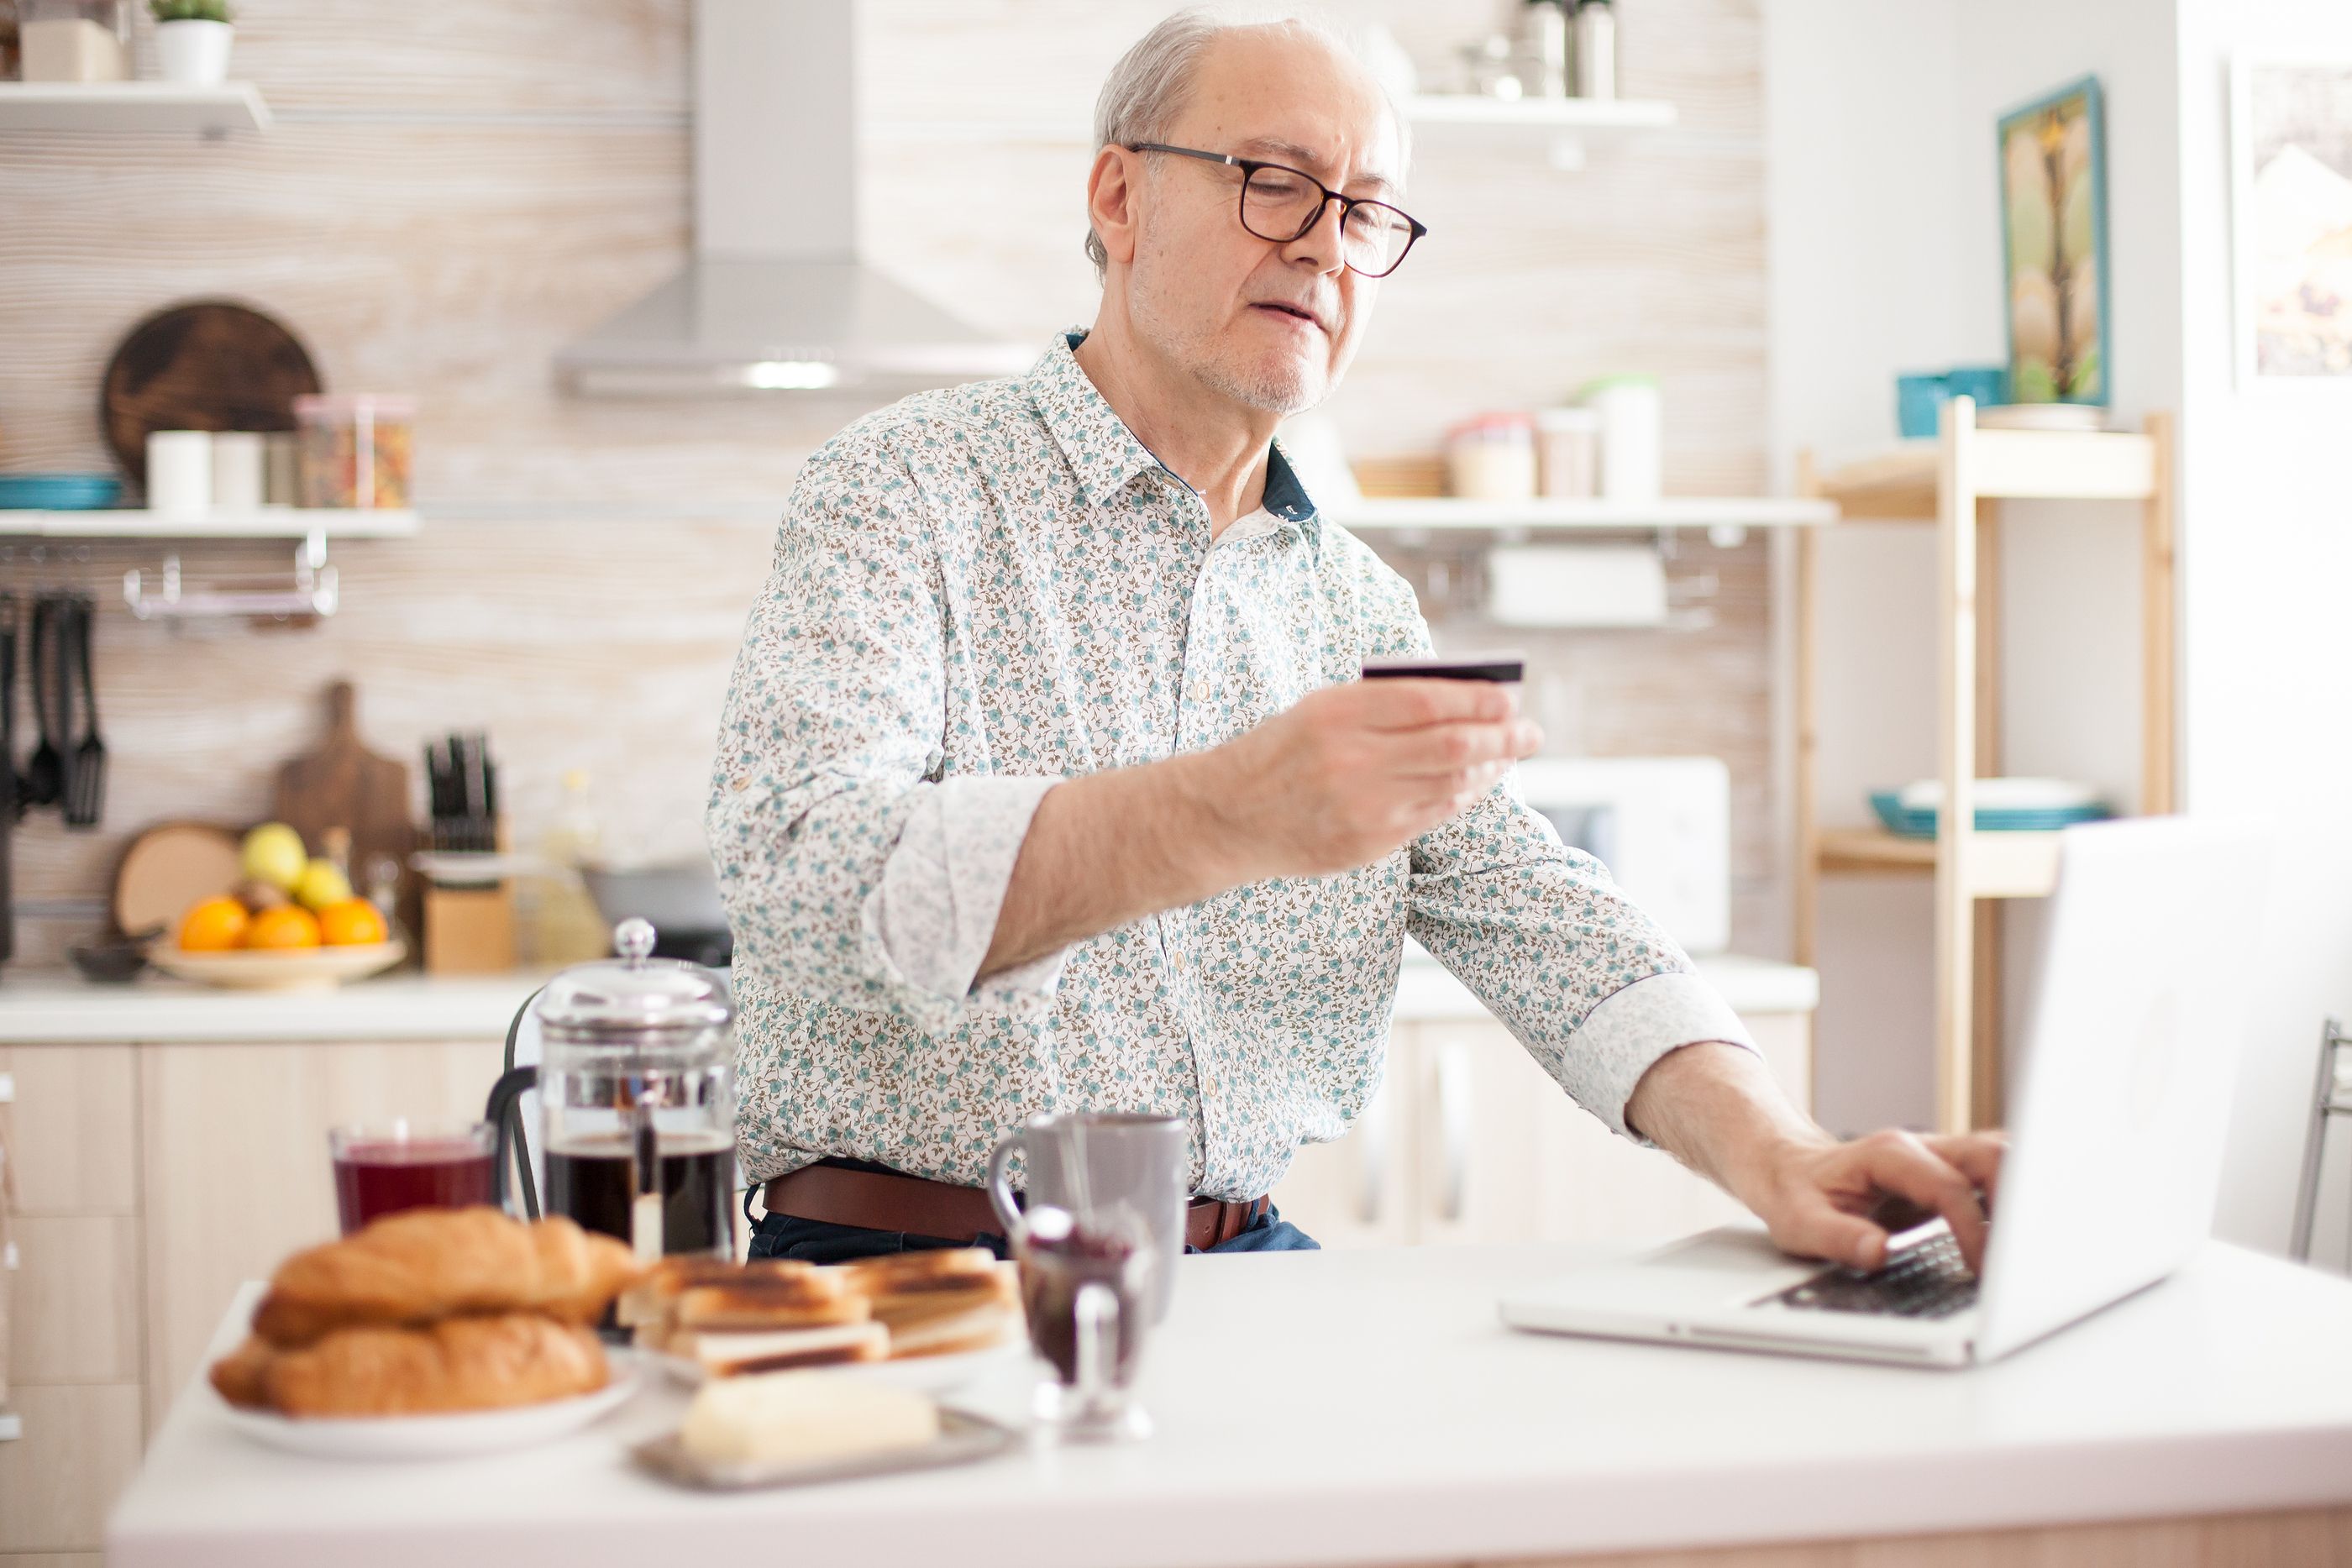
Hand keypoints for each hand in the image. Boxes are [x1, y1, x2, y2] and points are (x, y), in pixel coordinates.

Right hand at [1200, 678, 1541, 879]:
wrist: (1225, 816)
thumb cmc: (1280, 751)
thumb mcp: (1319, 709)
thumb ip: (1383, 703)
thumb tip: (1462, 698)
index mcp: (1337, 714)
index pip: (1428, 702)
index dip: (1479, 698)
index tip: (1510, 695)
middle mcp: (1352, 761)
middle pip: (1453, 747)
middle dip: (1503, 737)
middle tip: (1530, 731)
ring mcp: (1361, 808)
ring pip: (1451, 786)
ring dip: (1490, 769)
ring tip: (1507, 755)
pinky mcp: (1367, 843)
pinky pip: (1433, 817)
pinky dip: (1463, 797)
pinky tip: (1476, 784)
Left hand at [1750, 1128, 2006, 1274]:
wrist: (1786, 1165)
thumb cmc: (1794, 1192)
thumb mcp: (1798, 1222)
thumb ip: (1837, 1237)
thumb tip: (1879, 1252)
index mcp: (1888, 1155)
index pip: (1948, 1186)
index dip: (1971, 1229)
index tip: (1981, 1270)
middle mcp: (1921, 1149)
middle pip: (1992, 1155)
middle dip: (2018, 1200)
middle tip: (2021, 1259)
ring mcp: (1939, 1158)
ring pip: (2001, 1158)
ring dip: (2024, 1196)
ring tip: (2029, 1250)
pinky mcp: (1949, 1175)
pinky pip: (1996, 1176)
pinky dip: (2015, 1201)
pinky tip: (2019, 1238)